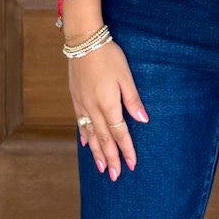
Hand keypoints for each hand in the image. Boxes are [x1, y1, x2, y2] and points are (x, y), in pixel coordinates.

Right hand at [70, 38, 148, 180]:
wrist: (83, 42)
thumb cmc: (108, 56)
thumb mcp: (125, 76)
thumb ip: (133, 100)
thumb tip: (143, 120)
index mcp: (108, 104)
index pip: (119, 133)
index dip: (126, 149)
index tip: (132, 164)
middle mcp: (93, 108)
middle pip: (104, 139)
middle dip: (110, 158)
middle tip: (115, 176)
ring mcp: (82, 105)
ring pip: (90, 135)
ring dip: (96, 153)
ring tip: (102, 168)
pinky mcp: (76, 98)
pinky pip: (80, 123)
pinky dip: (84, 136)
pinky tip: (86, 144)